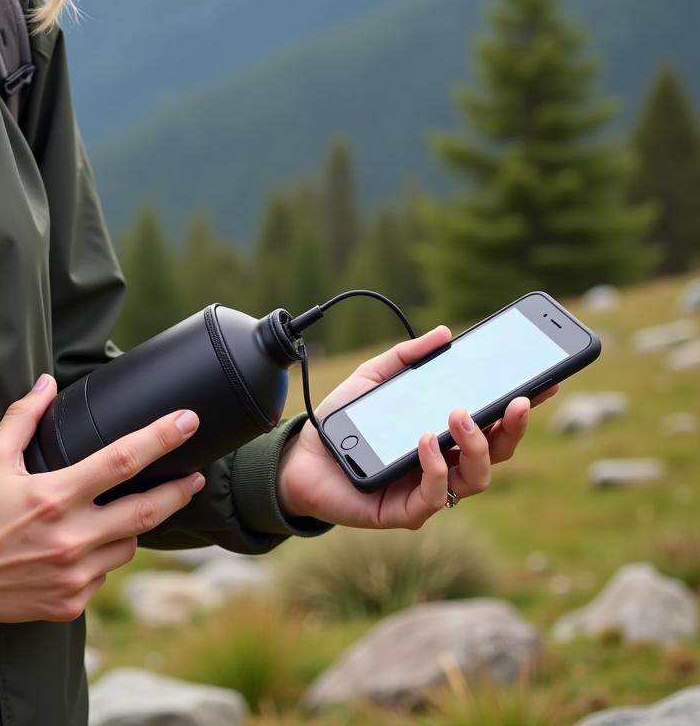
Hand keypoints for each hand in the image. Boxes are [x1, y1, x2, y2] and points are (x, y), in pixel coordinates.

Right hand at [0, 376, 204, 628]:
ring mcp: (71, 576)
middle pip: (147, 511)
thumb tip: (46, 382)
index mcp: (54, 496)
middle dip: (179, 491)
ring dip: (132, 527)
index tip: (188, 421)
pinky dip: (102, 558)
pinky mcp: (67, 603)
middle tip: (197, 476)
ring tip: (120, 512)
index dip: (161, 437)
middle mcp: (69, 538)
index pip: (123, 460)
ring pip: (129, 546)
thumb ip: (23, 417)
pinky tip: (82, 548)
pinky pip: (103, 575)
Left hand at [276, 326, 558, 529]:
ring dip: (477, 445)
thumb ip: (406, 356)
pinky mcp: (405, 512)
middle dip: (513, 427)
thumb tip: (444, 333)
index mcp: (445, 435)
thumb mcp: (374, 377)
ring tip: (460, 413)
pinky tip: (426, 439)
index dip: (520, 407)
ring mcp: (428, 491)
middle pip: (497, 453)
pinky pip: (436, 497)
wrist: (299, 455)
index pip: (493, 423)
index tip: (545, 381)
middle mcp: (445, 465)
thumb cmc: (344, 420)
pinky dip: (437, 466)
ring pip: (476, 479)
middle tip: (516, 399)